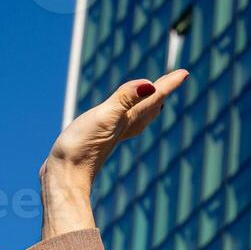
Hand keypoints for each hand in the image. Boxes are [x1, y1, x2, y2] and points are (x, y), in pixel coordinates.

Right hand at [39, 70, 189, 239]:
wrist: (66, 177)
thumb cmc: (83, 147)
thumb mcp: (105, 117)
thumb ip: (125, 100)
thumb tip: (151, 86)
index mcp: (129, 119)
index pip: (154, 97)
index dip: (169, 83)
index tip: (185, 73)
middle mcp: (125, 127)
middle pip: (150, 107)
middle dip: (161, 92)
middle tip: (174, 80)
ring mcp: (113, 135)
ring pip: (139, 117)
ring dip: (149, 105)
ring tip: (155, 98)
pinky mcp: (100, 140)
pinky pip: (122, 124)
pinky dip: (129, 116)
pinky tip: (122, 120)